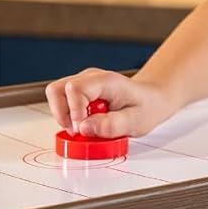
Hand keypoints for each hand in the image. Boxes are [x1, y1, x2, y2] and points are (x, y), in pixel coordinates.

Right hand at [45, 67, 176, 138]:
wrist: (151, 99)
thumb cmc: (146, 107)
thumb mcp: (136, 122)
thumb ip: (111, 126)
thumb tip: (84, 128)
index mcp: (106, 81)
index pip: (75, 89)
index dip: (74, 112)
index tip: (83, 129)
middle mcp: (90, 78)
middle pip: (57, 89)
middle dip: (62, 114)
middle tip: (79, 130)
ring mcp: (83, 83)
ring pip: (55, 94)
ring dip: (63, 116)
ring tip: (83, 127)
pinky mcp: (79, 91)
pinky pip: (61, 102)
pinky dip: (68, 116)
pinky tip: (86, 122)